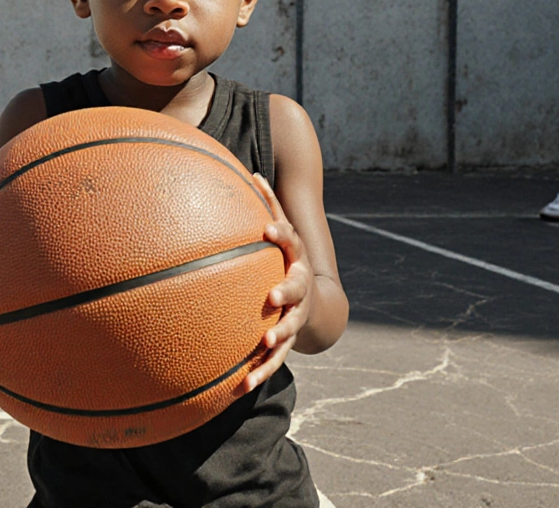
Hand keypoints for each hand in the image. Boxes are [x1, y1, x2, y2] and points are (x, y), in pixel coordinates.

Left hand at [243, 173, 312, 391]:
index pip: (290, 242)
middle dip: (286, 290)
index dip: (280, 234)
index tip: (265, 229)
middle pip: (297, 287)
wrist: (316, 306)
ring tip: (265, 342)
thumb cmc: (286, 261)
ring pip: (289, 327)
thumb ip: (267, 207)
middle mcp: (298, 287)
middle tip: (272, 295)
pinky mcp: (287, 342)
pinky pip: (274, 359)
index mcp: (294, 258)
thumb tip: (249, 173)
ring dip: (278, 335)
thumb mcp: (282, 235)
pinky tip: (241, 385)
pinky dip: (259, 372)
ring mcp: (295, 316)